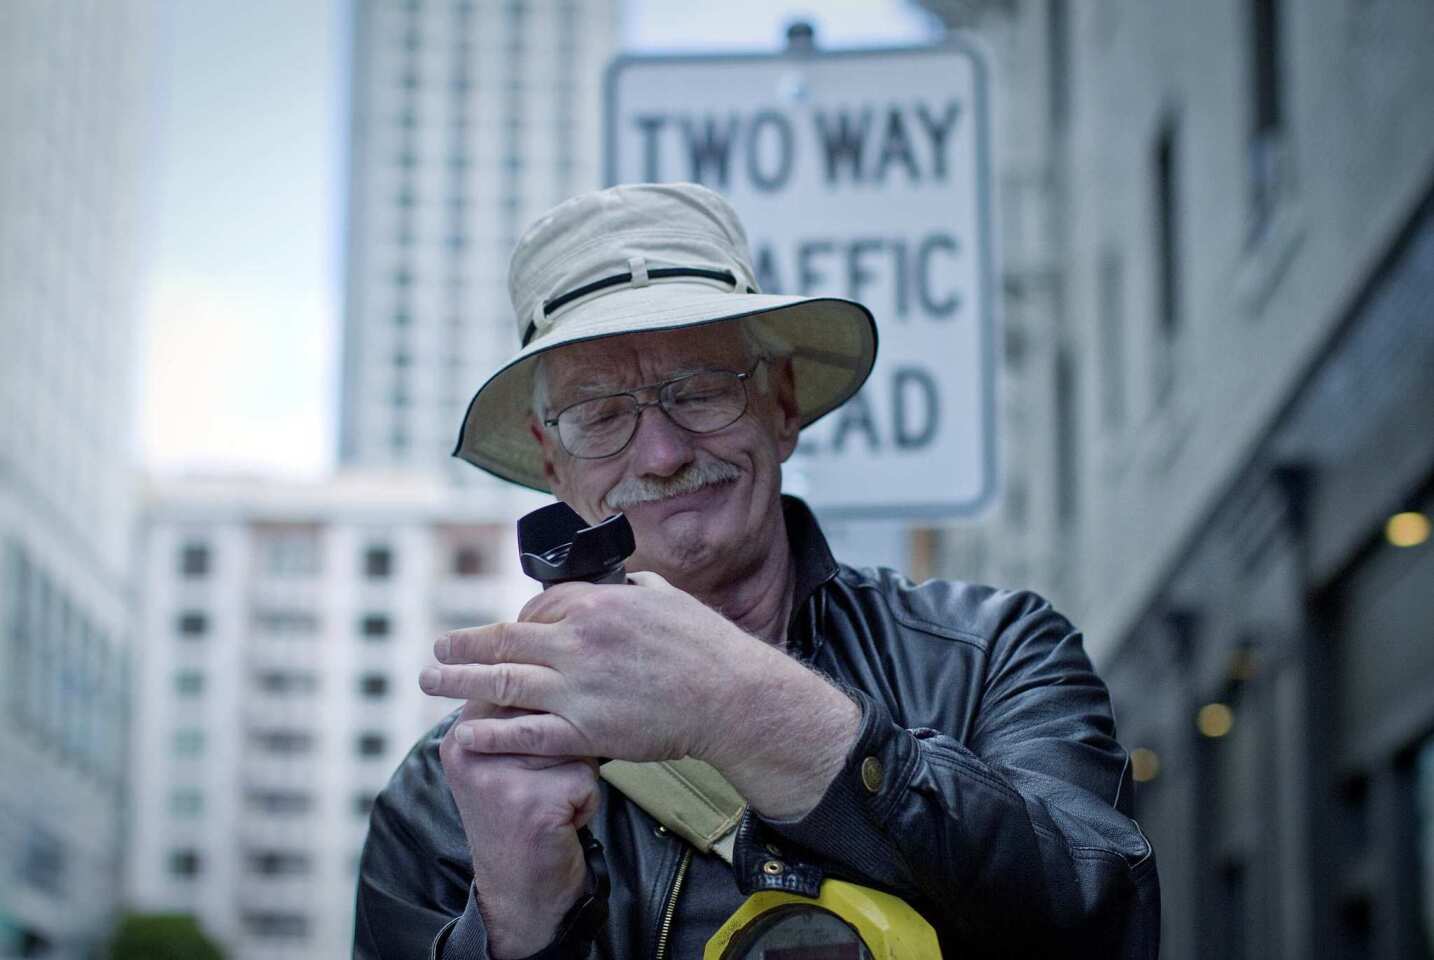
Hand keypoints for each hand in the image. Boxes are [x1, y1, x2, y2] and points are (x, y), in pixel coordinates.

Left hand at [424, 573, 860, 817]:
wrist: (732, 697)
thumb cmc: (708, 647)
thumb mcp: (668, 598)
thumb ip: (636, 588)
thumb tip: (621, 580)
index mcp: (598, 602)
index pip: (539, 606)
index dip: (517, 621)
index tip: (506, 633)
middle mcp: (579, 640)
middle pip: (506, 638)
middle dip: (465, 643)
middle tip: (438, 645)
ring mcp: (578, 687)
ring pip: (503, 680)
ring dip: (458, 679)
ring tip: (429, 679)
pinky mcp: (585, 729)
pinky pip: (526, 731)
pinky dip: (491, 731)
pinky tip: (464, 732)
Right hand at [436, 697, 598, 957]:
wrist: (520, 890)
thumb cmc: (520, 814)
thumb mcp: (497, 760)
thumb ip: (508, 717)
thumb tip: (548, 662)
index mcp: (461, 734)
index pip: (516, 684)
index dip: (546, 707)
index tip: (542, 745)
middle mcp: (471, 750)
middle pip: (549, 710)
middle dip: (564, 742)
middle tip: (546, 779)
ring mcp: (498, 777)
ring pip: (573, 741)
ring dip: (577, 772)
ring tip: (552, 801)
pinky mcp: (531, 804)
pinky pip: (586, 776)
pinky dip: (586, 800)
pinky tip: (561, 821)